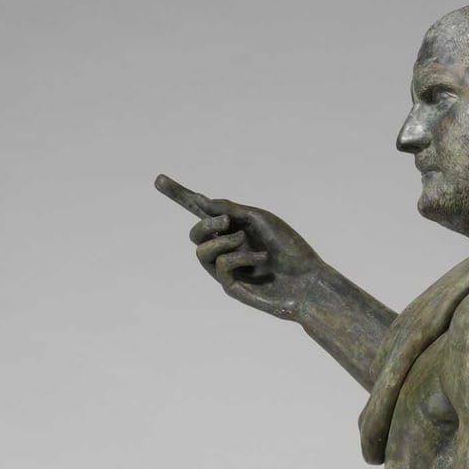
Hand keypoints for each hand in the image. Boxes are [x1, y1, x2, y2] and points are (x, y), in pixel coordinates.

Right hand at [154, 173, 324, 322]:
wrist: (309, 281)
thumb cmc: (290, 249)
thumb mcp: (261, 220)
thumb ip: (233, 210)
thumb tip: (205, 202)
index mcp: (233, 228)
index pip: (202, 212)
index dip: (180, 196)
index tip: (159, 180)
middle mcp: (226, 248)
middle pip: (195, 234)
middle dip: (205, 224)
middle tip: (226, 220)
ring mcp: (227, 270)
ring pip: (201, 252)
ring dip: (221, 240)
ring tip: (243, 239)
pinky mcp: (231, 288)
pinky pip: (221, 266)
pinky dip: (240, 257)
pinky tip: (261, 260)